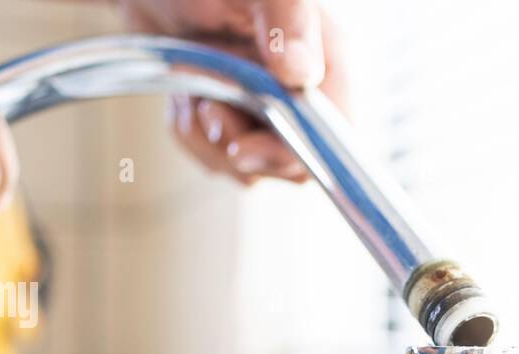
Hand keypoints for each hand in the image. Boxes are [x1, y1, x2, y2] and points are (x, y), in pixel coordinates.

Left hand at [118, 0, 347, 184]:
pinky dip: (191, 134)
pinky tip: (185, 97)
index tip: (242, 147)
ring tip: (193, 90)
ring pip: (252, 167)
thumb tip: (302, 73)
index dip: (290, 153)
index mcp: (326, 56)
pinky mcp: (234, 123)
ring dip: (208, 137)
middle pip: (293, 163)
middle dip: (240, 145)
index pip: (333, 135)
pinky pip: (217, 159)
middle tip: (209, 108)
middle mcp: (303, 91)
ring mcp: (268, 111)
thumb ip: (287, 20)